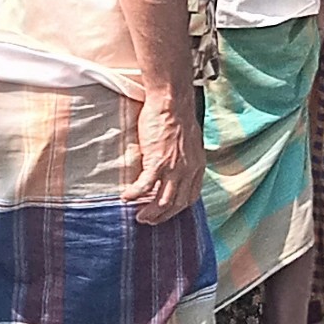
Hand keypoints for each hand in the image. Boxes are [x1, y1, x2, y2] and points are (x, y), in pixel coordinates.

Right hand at [127, 92, 197, 223]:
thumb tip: (176, 163)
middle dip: (163, 216)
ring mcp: (173, 168)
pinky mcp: (157, 162)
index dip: (178, 208)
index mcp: (197, 166)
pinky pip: (145, 186)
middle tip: (149, 220)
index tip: (167, 211)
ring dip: (150, 212)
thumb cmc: (177, 116)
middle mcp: (188, 171)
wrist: (171, 103)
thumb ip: (185, 156)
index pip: (191, 196)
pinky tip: (126, 197)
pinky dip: (135, 194)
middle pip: (178, 203)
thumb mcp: (189, 141)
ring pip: (163, 200)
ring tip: (139, 217)